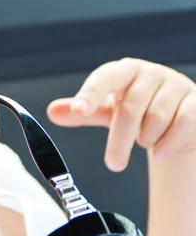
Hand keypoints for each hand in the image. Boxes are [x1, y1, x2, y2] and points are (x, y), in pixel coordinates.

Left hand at [47, 58, 195, 171]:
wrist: (178, 112)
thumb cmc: (137, 108)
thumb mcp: (107, 110)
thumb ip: (82, 111)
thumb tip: (52, 112)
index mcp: (123, 71)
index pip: (103, 79)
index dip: (90, 95)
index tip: (78, 110)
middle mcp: (149, 73)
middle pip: (129, 109)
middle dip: (119, 141)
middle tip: (113, 164)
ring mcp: (175, 84)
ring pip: (156, 119)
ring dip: (146, 139)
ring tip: (144, 142)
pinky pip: (183, 123)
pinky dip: (169, 142)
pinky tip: (160, 152)